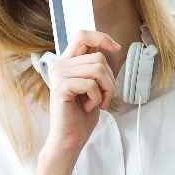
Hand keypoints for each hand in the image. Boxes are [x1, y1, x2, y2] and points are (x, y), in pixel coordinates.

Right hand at [43, 30, 120, 162]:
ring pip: (97, 69)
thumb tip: (108, 48)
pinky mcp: (61, 86)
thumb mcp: (92, 85)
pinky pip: (90, 84)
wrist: (70, 139)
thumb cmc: (82, 115)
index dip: (101, 37)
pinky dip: (96, 98)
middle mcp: (59, 65)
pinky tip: (87, 107)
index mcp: (67, 62)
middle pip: (98, 57)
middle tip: (104, 98)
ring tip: (97, 103)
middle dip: (110, 80)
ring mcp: (58, 74)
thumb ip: (94, 67)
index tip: (116, 48)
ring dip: (105, 90)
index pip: (83, 35)